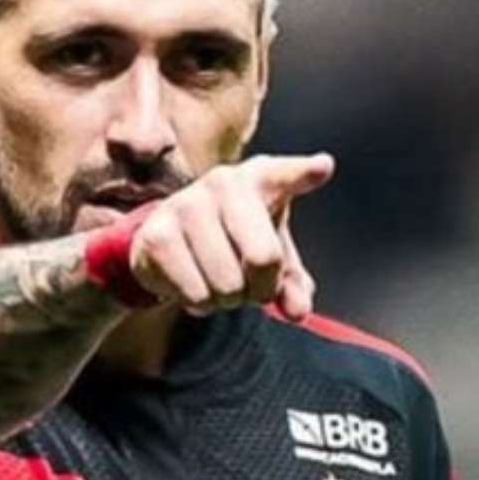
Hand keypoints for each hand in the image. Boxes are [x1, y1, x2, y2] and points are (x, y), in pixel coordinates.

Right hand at [129, 153, 334, 320]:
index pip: (286, 175)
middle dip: (260, 289)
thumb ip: (292, 285)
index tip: (321, 167)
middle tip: (248, 282)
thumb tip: (298, 312)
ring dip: (227, 300)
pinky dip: (200, 304)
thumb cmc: (234, 240)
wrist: (172, 237)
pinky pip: (196, 294)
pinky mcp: (156, 234)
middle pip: (264, 258)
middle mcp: (223, 182)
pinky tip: (193, 281)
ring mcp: (186, 204)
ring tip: (217, 279)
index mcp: (260, 178)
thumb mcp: (272, 257)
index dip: (304, 173)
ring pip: (227, 284)